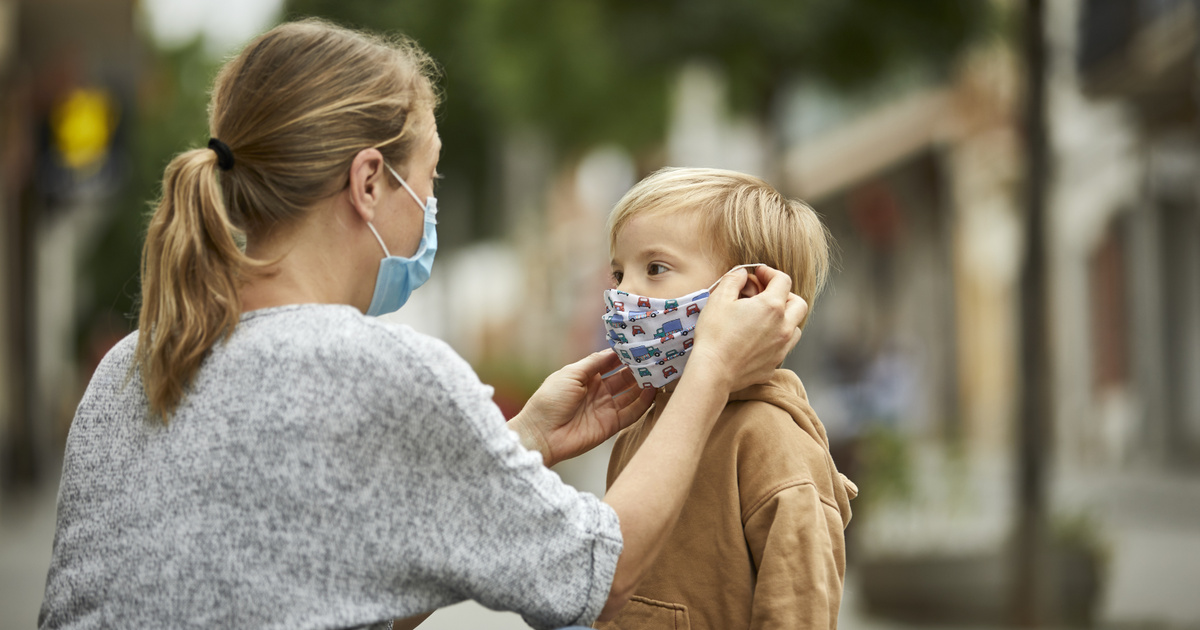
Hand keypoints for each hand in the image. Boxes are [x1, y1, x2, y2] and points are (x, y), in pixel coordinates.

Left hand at [509, 350, 655, 466]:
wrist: (541, 434)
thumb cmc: (550, 400)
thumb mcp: (570, 374)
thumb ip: (593, 363)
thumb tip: (613, 350)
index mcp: (586, 377)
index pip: (610, 363)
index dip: (624, 355)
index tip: (640, 345)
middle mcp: (598, 391)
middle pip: (624, 378)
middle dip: (638, 369)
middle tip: (655, 358)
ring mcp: (605, 408)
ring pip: (631, 394)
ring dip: (644, 384)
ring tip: (659, 372)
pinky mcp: (611, 425)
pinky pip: (631, 413)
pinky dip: (643, 403)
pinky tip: (653, 391)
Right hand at [688, 266, 808, 392]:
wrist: (713, 372)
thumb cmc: (715, 334)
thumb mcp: (719, 299)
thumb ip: (734, 279)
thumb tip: (743, 273)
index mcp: (772, 307)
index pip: (783, 280)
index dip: (770, 272)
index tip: (758, 274)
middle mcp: (784, 327)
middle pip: (798, 303)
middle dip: (785, 294)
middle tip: (766, 295)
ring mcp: (781, 348)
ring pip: (796, 327)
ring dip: (785, 318)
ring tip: (765, 318)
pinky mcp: (774, 364)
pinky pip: (783, 347)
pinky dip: (776, 339)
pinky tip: (758, 339)